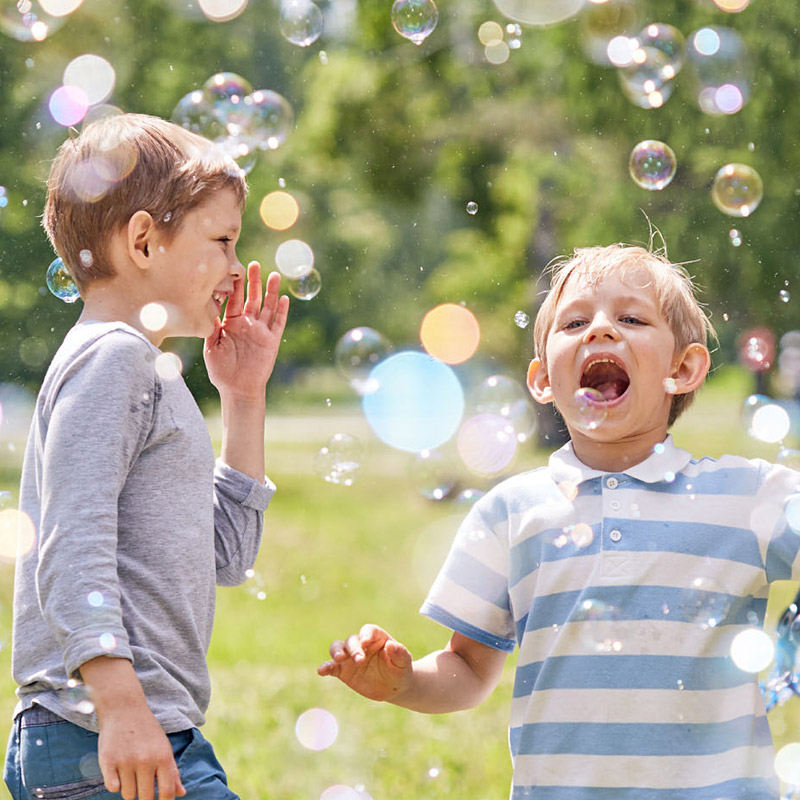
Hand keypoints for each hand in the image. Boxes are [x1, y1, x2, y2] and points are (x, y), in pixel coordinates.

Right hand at [97, 704, 185, 799]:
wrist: (124, 709)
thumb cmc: (147, 730)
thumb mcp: (164, 746)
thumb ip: (172, 771)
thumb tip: (181, 793)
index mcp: (163, 756)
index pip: (167, 792)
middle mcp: (146, 760)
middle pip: (146, 798)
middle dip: (145, 796)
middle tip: (142, 784)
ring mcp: (126, 761)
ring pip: (128, 795)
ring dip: (129, 788)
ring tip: (130, 771)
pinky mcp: (108, 762)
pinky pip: (113, 788)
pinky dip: (115, 784)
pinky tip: (118, 771)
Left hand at [204, 263, 288, 400]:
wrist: (237, 389)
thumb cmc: (222, 370)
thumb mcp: (211, 347)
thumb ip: (212, 328)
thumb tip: (207, 308)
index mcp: (232, 323)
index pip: (234, 300)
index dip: (235, 286)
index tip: (235, 270)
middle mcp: (247, 324)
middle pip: (252, 298)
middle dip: (253, 282)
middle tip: (254, 265)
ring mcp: (261, 331)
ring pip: (267, 307)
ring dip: (271, 291)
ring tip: (274, 275)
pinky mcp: (271, 341)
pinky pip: (278, 323)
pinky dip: (282, 311)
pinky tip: (284, 298)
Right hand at [317, 624, 412, 701]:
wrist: (393, 686)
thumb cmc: (400, 670)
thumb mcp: (404, 663)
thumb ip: (400, 653)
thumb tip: (391, 645)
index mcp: (376, 637)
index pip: (368, 630)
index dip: (366, 634)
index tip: (366, 642)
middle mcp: (361, 644)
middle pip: (352, 640)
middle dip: (354, 649)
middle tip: (360, 660)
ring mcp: (350, 657)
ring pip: (338, 648)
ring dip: (336, 652)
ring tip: (338, 659)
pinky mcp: (343, 671)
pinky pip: (332, 667)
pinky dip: (325, 667)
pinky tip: (321, 671)